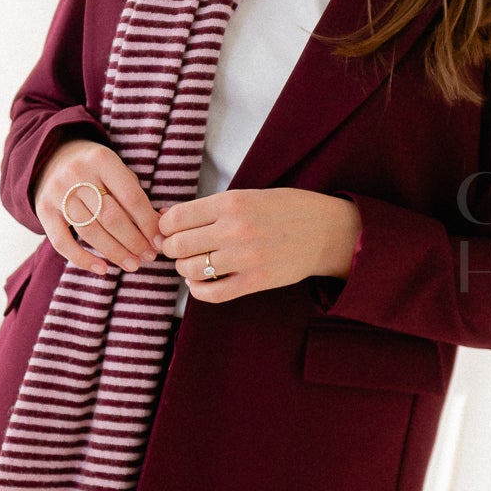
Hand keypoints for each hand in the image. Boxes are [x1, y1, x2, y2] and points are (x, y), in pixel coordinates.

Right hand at [34, 136, 162, 276]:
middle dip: (133, 241)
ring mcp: (57, 192)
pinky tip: (102, 269)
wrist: (52, 157)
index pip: (131, 197)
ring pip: (90, 231)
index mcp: (102, 160)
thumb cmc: (96, 170)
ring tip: (132, 265)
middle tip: (148, 257)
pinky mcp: (43, 210)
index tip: (160, 242)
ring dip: (115, 252)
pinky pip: (62, 242)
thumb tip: (158, 233)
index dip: (148, 223)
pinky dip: (82, 259)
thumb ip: (135, 197)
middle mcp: (77, 174)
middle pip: (111, 217)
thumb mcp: (116, 171)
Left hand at [156, 188, 360, 302]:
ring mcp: (245, 257)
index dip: (164, 227)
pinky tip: (200, 283)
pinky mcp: (255, 281)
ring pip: (191, 270)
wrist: (326, 231)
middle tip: (178, 249)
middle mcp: (235, 229)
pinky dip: (197, 290)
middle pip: (179, 245)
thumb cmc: (285, 209)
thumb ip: (209, 208)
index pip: (176, 218)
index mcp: (231, 202)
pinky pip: (212, 293)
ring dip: (184, 269)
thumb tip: (165, 218)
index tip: (168, 231)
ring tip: (192, 264)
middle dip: (172, 249)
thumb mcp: (247, 196)